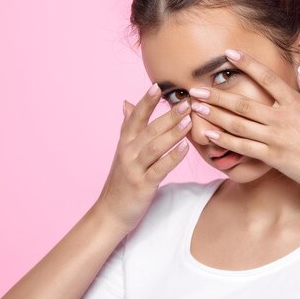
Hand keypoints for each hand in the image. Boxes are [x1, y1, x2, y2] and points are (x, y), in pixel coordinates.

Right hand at [95, 84, 191, 232]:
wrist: (111, 212)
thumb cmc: (121, 180)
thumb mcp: (123, 152)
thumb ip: (127, 127)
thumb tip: (127, 103)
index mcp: (124, 143)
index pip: (135, 117)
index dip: (146, 102)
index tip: (157, 86)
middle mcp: (127, 152)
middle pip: (149, 129)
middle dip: (168, 115)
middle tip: (186, 102)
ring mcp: (134, 169)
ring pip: (154, 147)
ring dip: (171, 133)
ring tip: (188, 120)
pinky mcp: (142, 185)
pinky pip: (159, 169)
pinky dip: (172, 158)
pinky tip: (185, 149)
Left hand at [188, 49, 299, 193]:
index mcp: (296, 104)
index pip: (267, 78)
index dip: (248, 64)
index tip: (230, 54)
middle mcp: (282, 118)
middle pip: (243, 103)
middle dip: (217, 95)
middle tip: (196, 89)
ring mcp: (274, 138)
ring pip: (238, 124)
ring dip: (215, 115)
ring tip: (196, 107)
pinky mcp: (270, 157)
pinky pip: (243, 147)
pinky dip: (225, 140)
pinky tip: (209, 134)